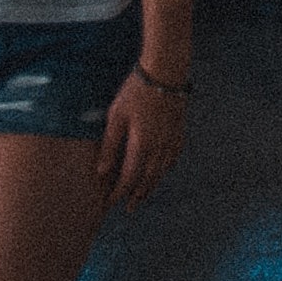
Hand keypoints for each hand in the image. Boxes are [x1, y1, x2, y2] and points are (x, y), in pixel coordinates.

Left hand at [103, 71, 187, 205]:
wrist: (166, 72)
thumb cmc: (137, 92)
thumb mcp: (116, 116)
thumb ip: (110, 145)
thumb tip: (103, 171)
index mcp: (142, 145)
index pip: (129, 178)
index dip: (119, 193)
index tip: (110, 203)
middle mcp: (159, 148)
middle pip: (148, 179)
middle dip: (136, 195)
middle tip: (129, 208)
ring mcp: (171, 140)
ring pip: (161, 171)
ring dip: (151, 186)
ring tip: (143, 196)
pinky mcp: (178, 130)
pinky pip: (173, 157)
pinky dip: (166, 169)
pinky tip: (162, 170)